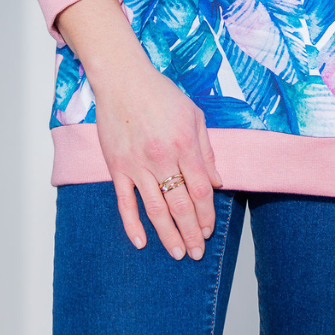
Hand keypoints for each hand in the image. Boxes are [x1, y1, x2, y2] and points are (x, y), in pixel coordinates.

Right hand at [91, 59, 224, 261]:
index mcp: (184, 145)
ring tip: (178, 253)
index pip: (200, 190)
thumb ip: (206, 151)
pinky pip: (124, 202)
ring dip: (168, 235)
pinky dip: (132, 224)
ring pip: (155, 209)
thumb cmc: (160, 94)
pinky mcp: (117, 166)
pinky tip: (141, 241)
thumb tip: (217, 182)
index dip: (207, 214)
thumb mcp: (194, 115)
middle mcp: (162, 158)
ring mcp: (137, 164)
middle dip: (191, 232)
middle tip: (197, 252)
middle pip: (180, 205)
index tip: (209, 229)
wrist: (123, 80)